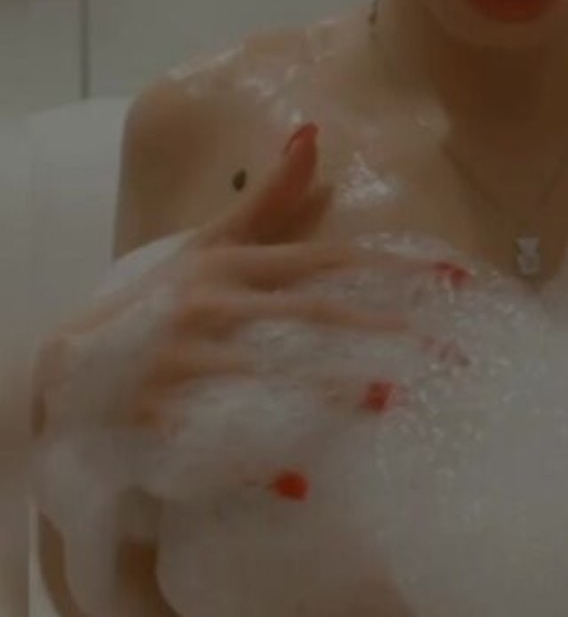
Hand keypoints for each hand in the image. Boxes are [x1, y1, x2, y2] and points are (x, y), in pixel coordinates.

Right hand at [32, 125, 433, 435]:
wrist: (70, 368)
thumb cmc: (158, 302)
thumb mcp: (207, 246)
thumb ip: (268, 202)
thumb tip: (315, 133)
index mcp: (231, 266)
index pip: (323, 261)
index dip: (387, 266)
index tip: (450, 278)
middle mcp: (210, 305)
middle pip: (307, 315)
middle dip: (377, 330)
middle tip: (443, 352)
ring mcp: (182, 360)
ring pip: (265, 373)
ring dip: (325, 390)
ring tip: (387, 402)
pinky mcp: (155, 411)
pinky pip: (213, 436)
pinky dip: (252, 459)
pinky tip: (299, 483)